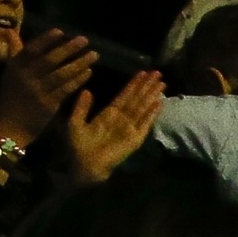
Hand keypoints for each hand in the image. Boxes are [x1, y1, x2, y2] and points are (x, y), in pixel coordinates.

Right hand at [0, 30, 95, 145]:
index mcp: (15, 67)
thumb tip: (11, 30)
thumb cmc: (11, 98)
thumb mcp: (9, 73)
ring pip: (61, 74)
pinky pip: (66, 89)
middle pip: (49, 59)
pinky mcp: (48, 105)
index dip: (46, 39)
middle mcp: (25, 77)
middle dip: (68, 48)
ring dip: (79, 63)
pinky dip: (78, 80)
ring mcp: (37, 91)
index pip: (31, 49)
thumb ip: (14, 52)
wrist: (8, 127)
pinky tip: (89, 72)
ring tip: (94, 55)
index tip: (61, 31)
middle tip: (85, 40)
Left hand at [54, 71, 163, 186]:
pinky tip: (159, 104)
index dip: (133, 84)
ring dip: (152, 96)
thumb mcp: (75, 122)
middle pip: (137, 99)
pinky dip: (152, 114)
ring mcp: (130, 128)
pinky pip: (145, 124)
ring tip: (162, 84)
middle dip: (147, 86)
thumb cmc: (78, 146)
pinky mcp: (135, 139)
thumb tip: (88, 90)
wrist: (85, 164)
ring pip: (143, 108)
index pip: (124, 95)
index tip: (142, 72)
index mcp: (108, 114)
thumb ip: (82, 107)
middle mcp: (122, 119)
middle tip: (158, 72)